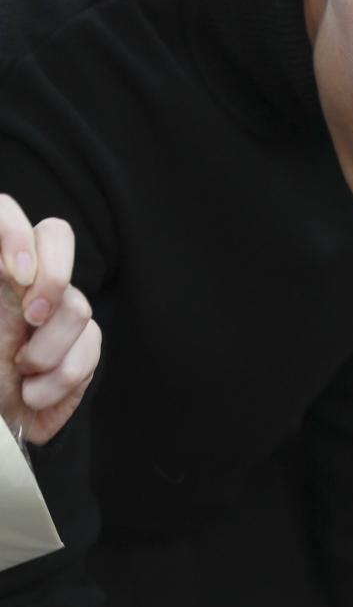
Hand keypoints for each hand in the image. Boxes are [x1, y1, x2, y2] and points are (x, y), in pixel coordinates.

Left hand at [0, 196, 101, 443]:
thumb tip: (17, 269)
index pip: (6, 214)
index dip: (15, 231)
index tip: (14, 273)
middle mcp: (28, 279)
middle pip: (58, 235)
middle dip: (51, 277)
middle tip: (32, 316)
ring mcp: (60, 308)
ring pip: (77, 306)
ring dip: (46, 351)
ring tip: (21, 372)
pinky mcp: (85, 342)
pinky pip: (90, 347)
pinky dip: (60, 378)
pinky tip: (35, 392)